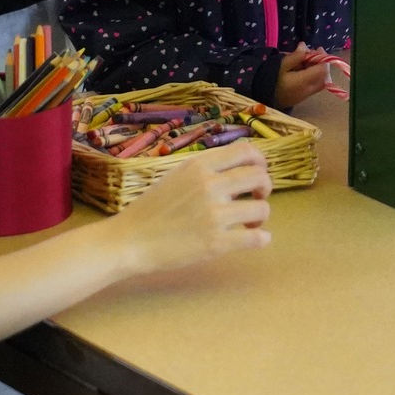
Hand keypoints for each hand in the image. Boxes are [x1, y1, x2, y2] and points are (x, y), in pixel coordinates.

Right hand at [110, 140, 271, 276]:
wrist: (129, 240)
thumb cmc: (150, 208)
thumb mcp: (176, 175)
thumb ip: (205, 169)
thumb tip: (234, 167)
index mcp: (200, 166)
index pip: (246, 151)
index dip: (260, 161)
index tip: (259, 171)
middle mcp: (210, 185)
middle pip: (259, 177)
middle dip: (265, 187)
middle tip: (257, 198)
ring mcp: (214, 215)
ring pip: (261, 208)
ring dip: (261, 215)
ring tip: (250, 224)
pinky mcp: (215, 243)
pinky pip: (255, 238)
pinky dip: (262, 238)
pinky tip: (258, 239)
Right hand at [273, 41, 332, 108]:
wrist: (261, 97)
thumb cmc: (270, 79)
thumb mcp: (281, 64)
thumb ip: (295, 56)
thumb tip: (304, 46)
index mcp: (302, 82)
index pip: (323, 70)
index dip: (324, 58)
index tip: (317, 49)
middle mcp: (308, 90)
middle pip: (325, 76)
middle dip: (321, 63)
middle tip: (310, 54)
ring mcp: (306, 96)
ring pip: (321, 82)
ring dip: (317, 70)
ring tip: (305, 61)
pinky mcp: (303, 97)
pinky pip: (314, 86)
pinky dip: (313, 76)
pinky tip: (302, 69)